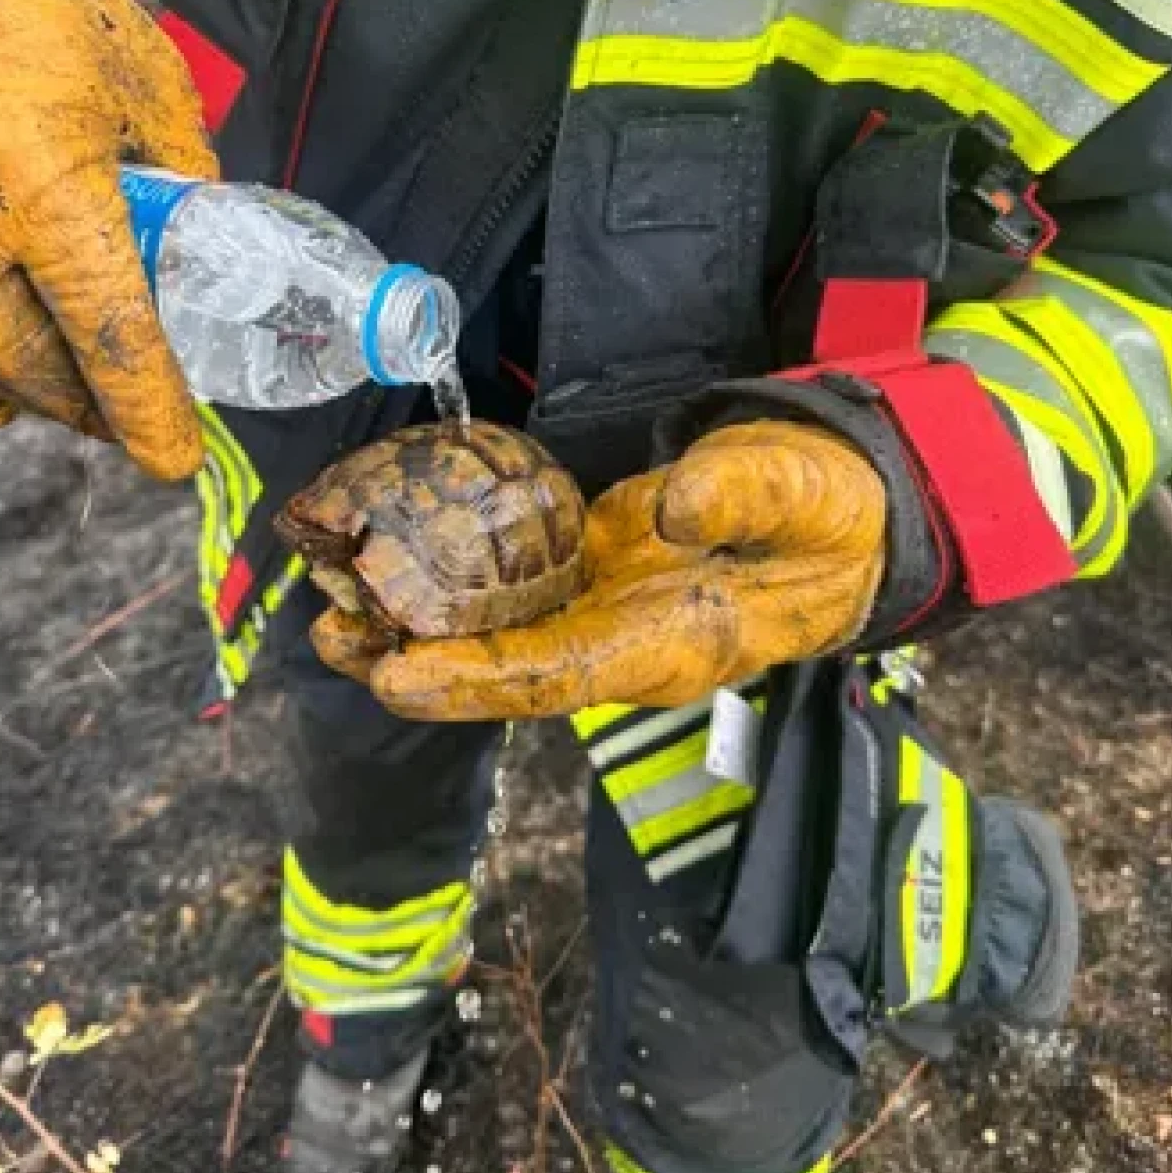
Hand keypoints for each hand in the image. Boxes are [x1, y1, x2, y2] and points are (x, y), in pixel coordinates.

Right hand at [0, 0, 217, 477]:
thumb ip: (181, 169)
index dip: (144, 405)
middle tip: (132, 426)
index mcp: (48, 185)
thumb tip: (214, 240)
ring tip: (77, 409)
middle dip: (90, 408)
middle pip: (32, 360)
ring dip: (30, 397)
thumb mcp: (145, 82)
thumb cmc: (47, 14)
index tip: (174, 456)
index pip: (106, 329)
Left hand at [311, 420, 887, 718]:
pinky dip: (448, 583)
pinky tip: (395, 566)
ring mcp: (602, 608)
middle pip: (505, 667)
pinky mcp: (591, 568)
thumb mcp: (805, 493)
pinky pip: (510, 589)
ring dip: (416, 627)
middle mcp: (622, 639)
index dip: (474, 679)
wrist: (844, 517)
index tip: (396, 675)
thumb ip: (742, 495)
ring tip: (331, 612)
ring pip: (496, 633)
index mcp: (672, 643)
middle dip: (417, 661)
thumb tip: (669, 505)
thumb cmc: (829, 513)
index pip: (559, 673)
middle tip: (328, 637)